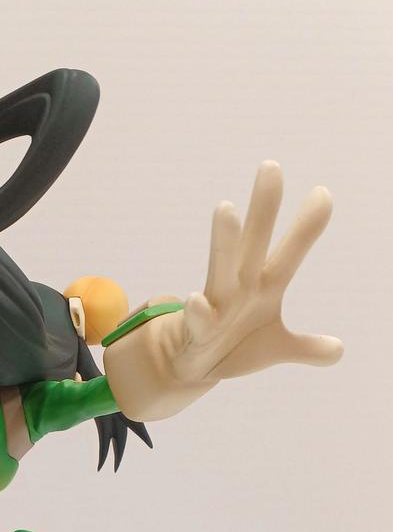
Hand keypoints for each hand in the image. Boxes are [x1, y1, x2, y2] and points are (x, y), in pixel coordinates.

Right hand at [168, 160, 342, 384]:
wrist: (193, 365)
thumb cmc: (236, 344)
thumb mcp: (276, 347)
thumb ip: (307, 347)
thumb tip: (338, 352)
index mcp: (264, 286)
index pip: (289, 252)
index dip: (306, 226)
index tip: (324, 193)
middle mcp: (240, 287)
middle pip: (254, 242)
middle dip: (263, 208)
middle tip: (271, 166)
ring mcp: (217, 305)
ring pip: (221, 268)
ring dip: (225, 240)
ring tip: (226, 207)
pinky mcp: (197, 330)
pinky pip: (198, 319)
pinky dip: (198, 310)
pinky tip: (195, 299)